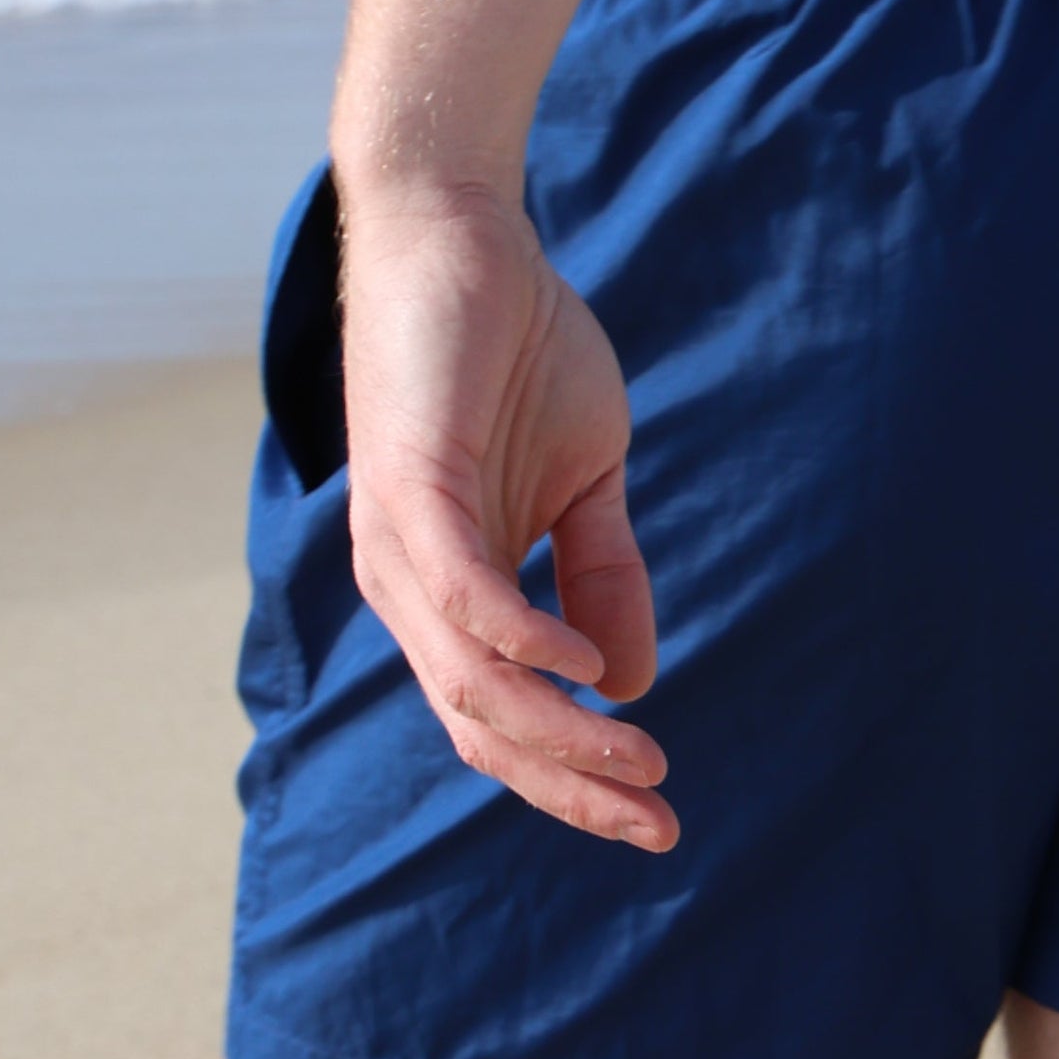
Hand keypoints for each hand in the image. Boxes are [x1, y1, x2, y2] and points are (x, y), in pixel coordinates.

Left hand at [335, 180, 675, 847]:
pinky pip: (461, 592)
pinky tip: (579, 669)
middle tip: (656, 823)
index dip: (575, 777)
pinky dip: (519, 641)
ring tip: (638, 759)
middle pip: (481, 726)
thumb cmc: (516, 349)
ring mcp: (401, 541)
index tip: (657, 816)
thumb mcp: (586, 476)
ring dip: (557, 731)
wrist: (463, 235)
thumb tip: (627, 682)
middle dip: (571, 786)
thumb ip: (602, 572)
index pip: (500, 719)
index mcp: (448, 589)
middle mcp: (409, 584)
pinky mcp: (409, 485)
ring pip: (471, 678)